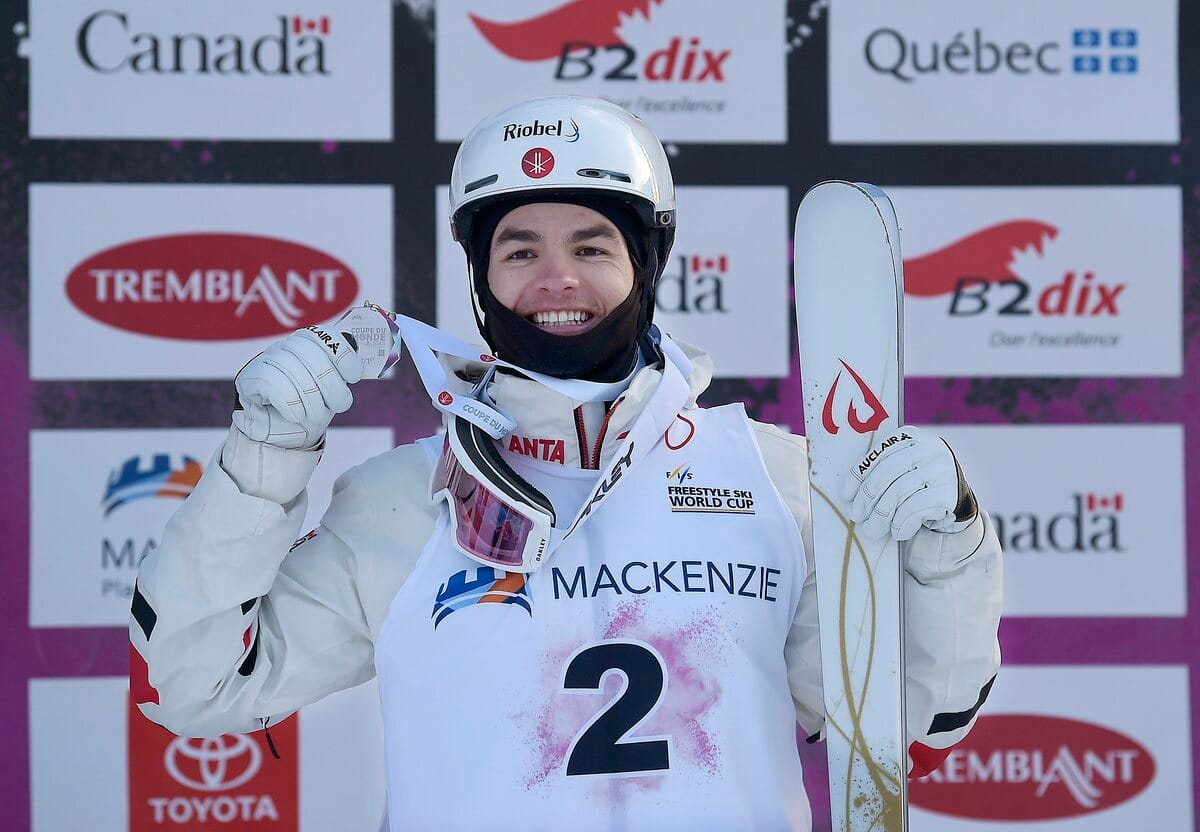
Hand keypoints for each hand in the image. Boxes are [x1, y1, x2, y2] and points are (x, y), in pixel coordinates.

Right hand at [233, 325, 362, 449]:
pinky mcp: (251, 376)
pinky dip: (291, 405)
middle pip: (314, 358)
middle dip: (332, 386)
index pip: (328, 337)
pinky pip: (276, 386)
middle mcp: (288, 345)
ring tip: (315, 414)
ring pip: (297, 375)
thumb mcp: (331, 387)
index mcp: (309, 341)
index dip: (344, 356)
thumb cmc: (310, 404)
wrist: (278, 428)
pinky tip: (296, 415)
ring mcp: (267, 359)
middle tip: (339, 404)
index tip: (354, 377)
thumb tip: (362, 367)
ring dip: (312, 402)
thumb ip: (342, 373)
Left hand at [840, 425, 977, 540]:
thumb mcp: (901, 467)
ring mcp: (941, 470)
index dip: (858, 475)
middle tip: (856, 515)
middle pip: (886, 473)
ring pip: (898, 492)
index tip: (846, 495)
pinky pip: (915, 509)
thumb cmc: (917, 482)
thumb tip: (849, 496)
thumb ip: (879, 470)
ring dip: (880, 516)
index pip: (878, 454)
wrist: (956, 497)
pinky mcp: (948, 493)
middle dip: (867, 497)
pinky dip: (901, 524)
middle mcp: (929, 448)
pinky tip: (896, 532)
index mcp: (910, 436)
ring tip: (872, 529)